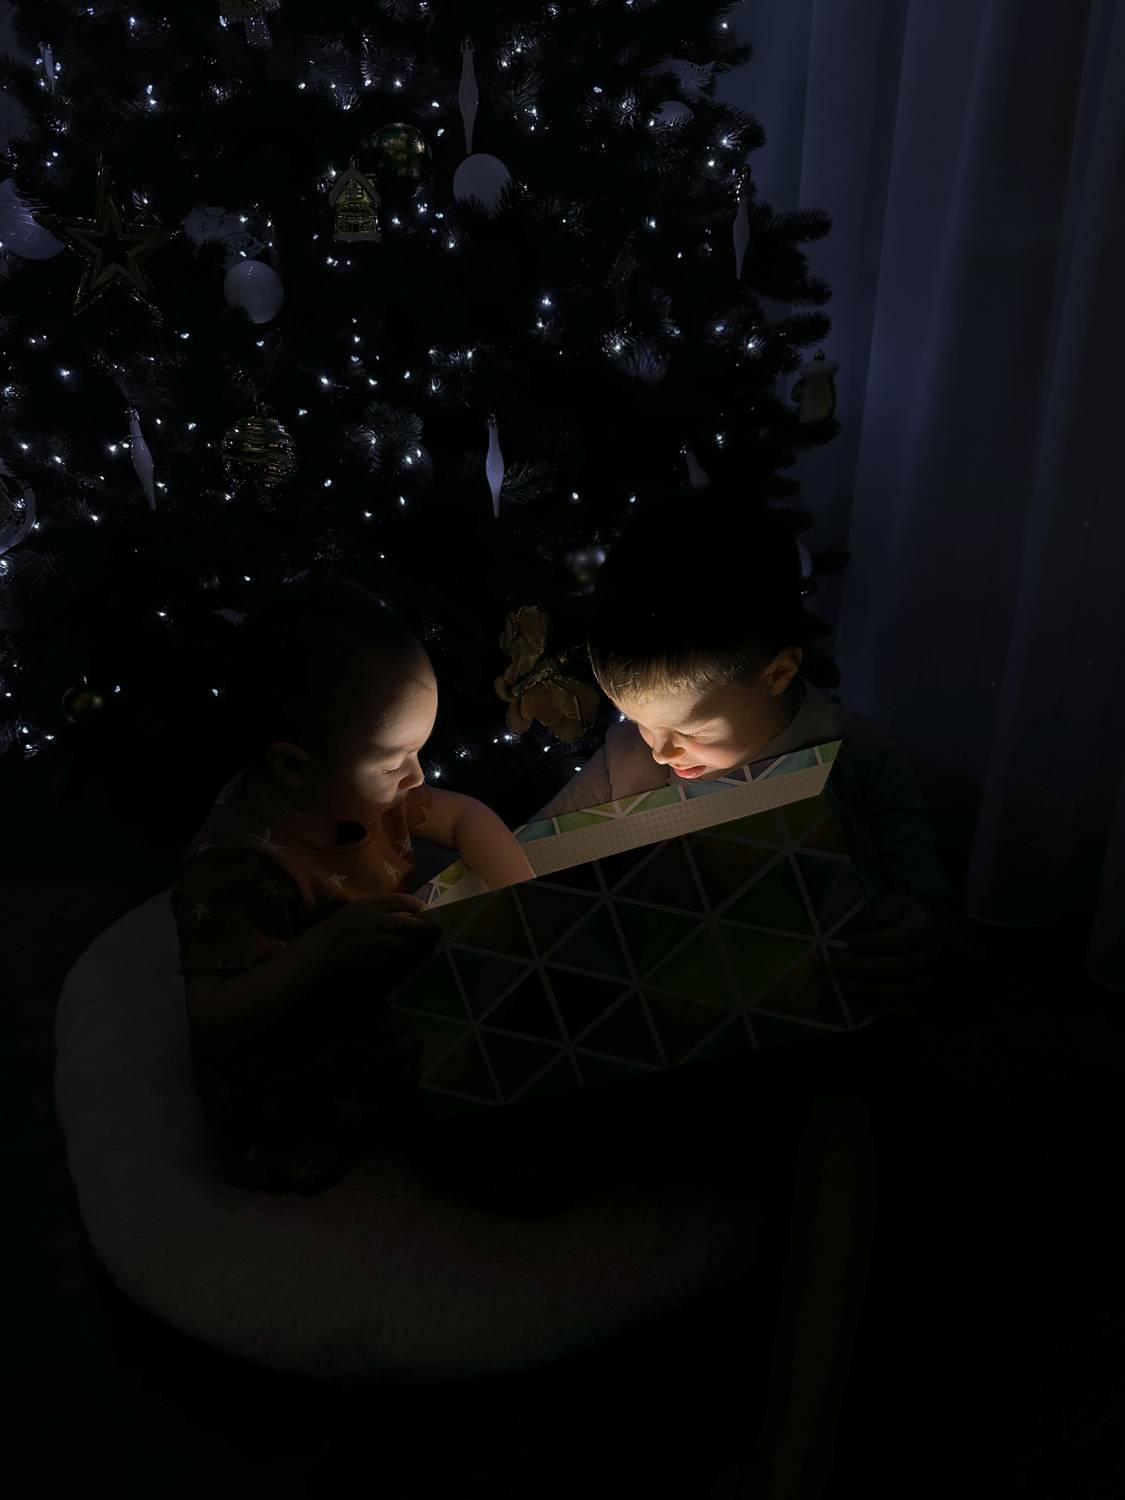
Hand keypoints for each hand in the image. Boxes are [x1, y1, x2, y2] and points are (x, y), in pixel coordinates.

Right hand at [328, 893, 439, 964]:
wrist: (327, 945)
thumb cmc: (347, 921)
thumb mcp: (365, 905)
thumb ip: (388, 906)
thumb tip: (417, 909)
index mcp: (372, 906)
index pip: (401, 901)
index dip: (418, 905)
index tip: (426, 909)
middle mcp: (374, 923)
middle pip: (408, 925)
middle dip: (426, 928)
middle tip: (436, 930)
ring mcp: (374, 943)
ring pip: (405, 945)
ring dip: (418, 944)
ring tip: (426, 943)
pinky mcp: (373, 959)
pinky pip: (396, 957)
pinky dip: (405, 955)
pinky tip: (410, 953)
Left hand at [829, 891, 954, 1013]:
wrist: (947, 934)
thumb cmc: (918, 915)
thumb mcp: (904, 901)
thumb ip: (887, 908)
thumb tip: (872, 920)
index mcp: (927, 927)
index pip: (896, 940)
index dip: (870, 944)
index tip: (849, 943)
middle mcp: (934, 954)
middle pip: (896, 967)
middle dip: (862, 967)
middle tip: (836, 965)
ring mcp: (935, 977)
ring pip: (902, 989)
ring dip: (870, 989)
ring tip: (845, 984)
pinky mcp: (932, 994)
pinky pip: (910, 1006)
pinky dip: (888, 1006)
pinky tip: (868, 1000)